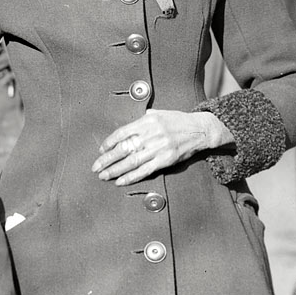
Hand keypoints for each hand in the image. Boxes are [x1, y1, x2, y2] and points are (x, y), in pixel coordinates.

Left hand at [94, 110, 228, 185]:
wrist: (200, 129)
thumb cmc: (176, 121)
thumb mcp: (158, 113)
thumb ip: (140, 120)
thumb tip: (124, 129)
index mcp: (147, 121)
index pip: (122, 133)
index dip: (109, 143)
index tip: (101, 150)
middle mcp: (152, 134)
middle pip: (124, 149)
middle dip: (107, 160)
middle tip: (95, 167)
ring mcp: (159, 148)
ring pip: (132, 162)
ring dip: (115, 170)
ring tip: (103, 176)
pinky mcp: (166, 160)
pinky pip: (145, 171)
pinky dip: (131, 177)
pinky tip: (120, 181)